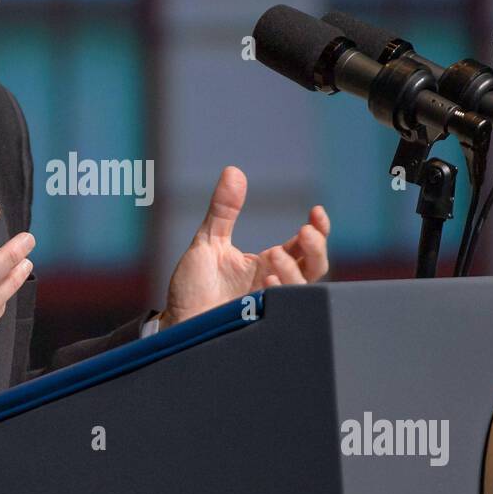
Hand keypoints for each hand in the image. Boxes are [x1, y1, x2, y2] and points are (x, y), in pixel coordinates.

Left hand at [157, 165, 328, 328]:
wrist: (174, 322)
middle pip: (315, 267)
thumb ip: (223, 210)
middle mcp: (273, 284)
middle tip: (305, 232)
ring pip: (302, 289)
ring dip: (294, 270)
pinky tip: (267, 282)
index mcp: (267, 264)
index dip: (318, 229)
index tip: (316, 212)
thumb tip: (233, 171)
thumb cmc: (193, 287)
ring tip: (275, 256)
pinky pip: (283, 311)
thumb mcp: (209, 241)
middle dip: (317, 249)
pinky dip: (280, 294)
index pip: (304, 247)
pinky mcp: (258, 322)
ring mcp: (268, 304)